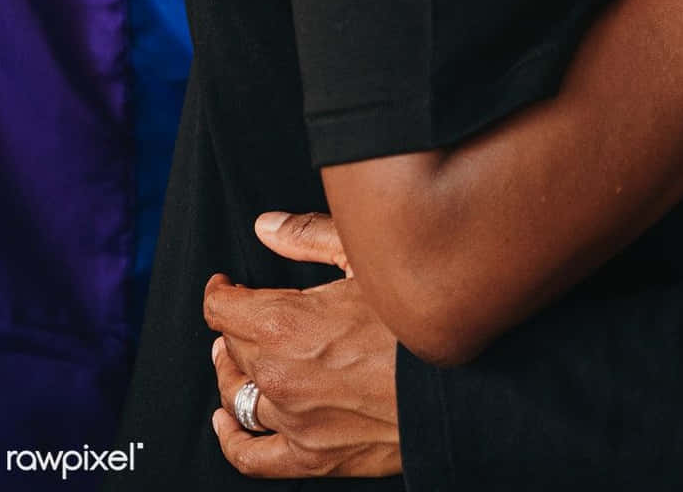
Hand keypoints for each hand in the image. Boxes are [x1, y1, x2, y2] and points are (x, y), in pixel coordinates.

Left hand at [204, 215, 399, 478]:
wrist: (461, 380)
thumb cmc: (417, 313)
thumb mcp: (367, 258)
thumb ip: (309, 237)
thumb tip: (266, 225)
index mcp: (287, 324)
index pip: (224, 310)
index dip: (221, 293)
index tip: (226, 285)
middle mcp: (280, 376)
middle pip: (232, 349)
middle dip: (232, 328)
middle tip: (243, 315)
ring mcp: (294, 421)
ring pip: (236, 398)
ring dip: (231, 373)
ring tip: (236, 359)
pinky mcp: (312, 457)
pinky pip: (250, 456)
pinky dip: (231, 438)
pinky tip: (227, 423)